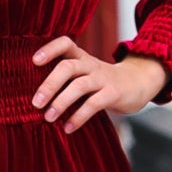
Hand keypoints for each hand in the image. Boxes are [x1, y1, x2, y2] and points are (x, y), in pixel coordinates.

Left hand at [30, 36, 168, 133]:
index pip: (65, 43)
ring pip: (79, 86)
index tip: (34, 61)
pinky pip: (94, 104)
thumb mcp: (85, 73)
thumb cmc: (101, 81)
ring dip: (61, 102)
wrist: (138, 82)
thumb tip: (34, 98)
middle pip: (67, 67)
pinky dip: (79, 117)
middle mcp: (91, 65)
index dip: (50, 49)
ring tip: (48, 118)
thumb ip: (65, 79)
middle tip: (35, 103)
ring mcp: (103, 78)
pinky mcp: (113, 94)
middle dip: (49, 84)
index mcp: (81, 57)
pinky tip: (67, 128)